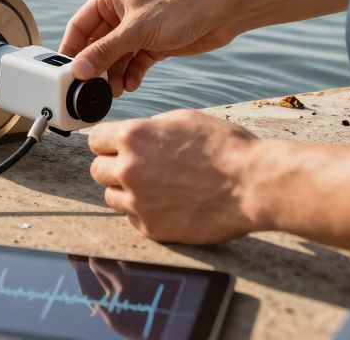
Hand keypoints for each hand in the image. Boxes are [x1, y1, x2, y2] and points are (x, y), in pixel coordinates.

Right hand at [59, 0, 237, 93]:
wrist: (223, 11)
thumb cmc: (181, 7)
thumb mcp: (136, 31)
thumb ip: (105, 52)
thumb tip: (78, 70)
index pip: (79, 27)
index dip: (71, 50)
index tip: (65, 73)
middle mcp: (120, 13)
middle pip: (97, 45)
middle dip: (97, 67)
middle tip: (92, 88)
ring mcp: (137, 29)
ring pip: (116, 57)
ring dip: (115, 74)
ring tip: (116, 91)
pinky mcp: (153, 43)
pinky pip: (134, 62)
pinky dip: (132, 74)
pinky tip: (132, 85)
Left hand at [88, 109, 264, 243]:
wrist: (254, 185)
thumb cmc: (225, 148)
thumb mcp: (182, 120)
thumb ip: (148, 129)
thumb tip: (130, 136)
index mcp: (133, 138)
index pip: (95, 140)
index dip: (108, 143)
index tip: (118, 147)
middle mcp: (128, 169)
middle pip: (98, 170)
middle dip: (114, 168)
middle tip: (139, 168)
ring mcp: (138, 201)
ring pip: (112, 197)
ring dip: (127, 192)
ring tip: (157, 188)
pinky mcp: (152, 228)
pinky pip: (133, 219)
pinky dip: (145, 213)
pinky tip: (169, 205)